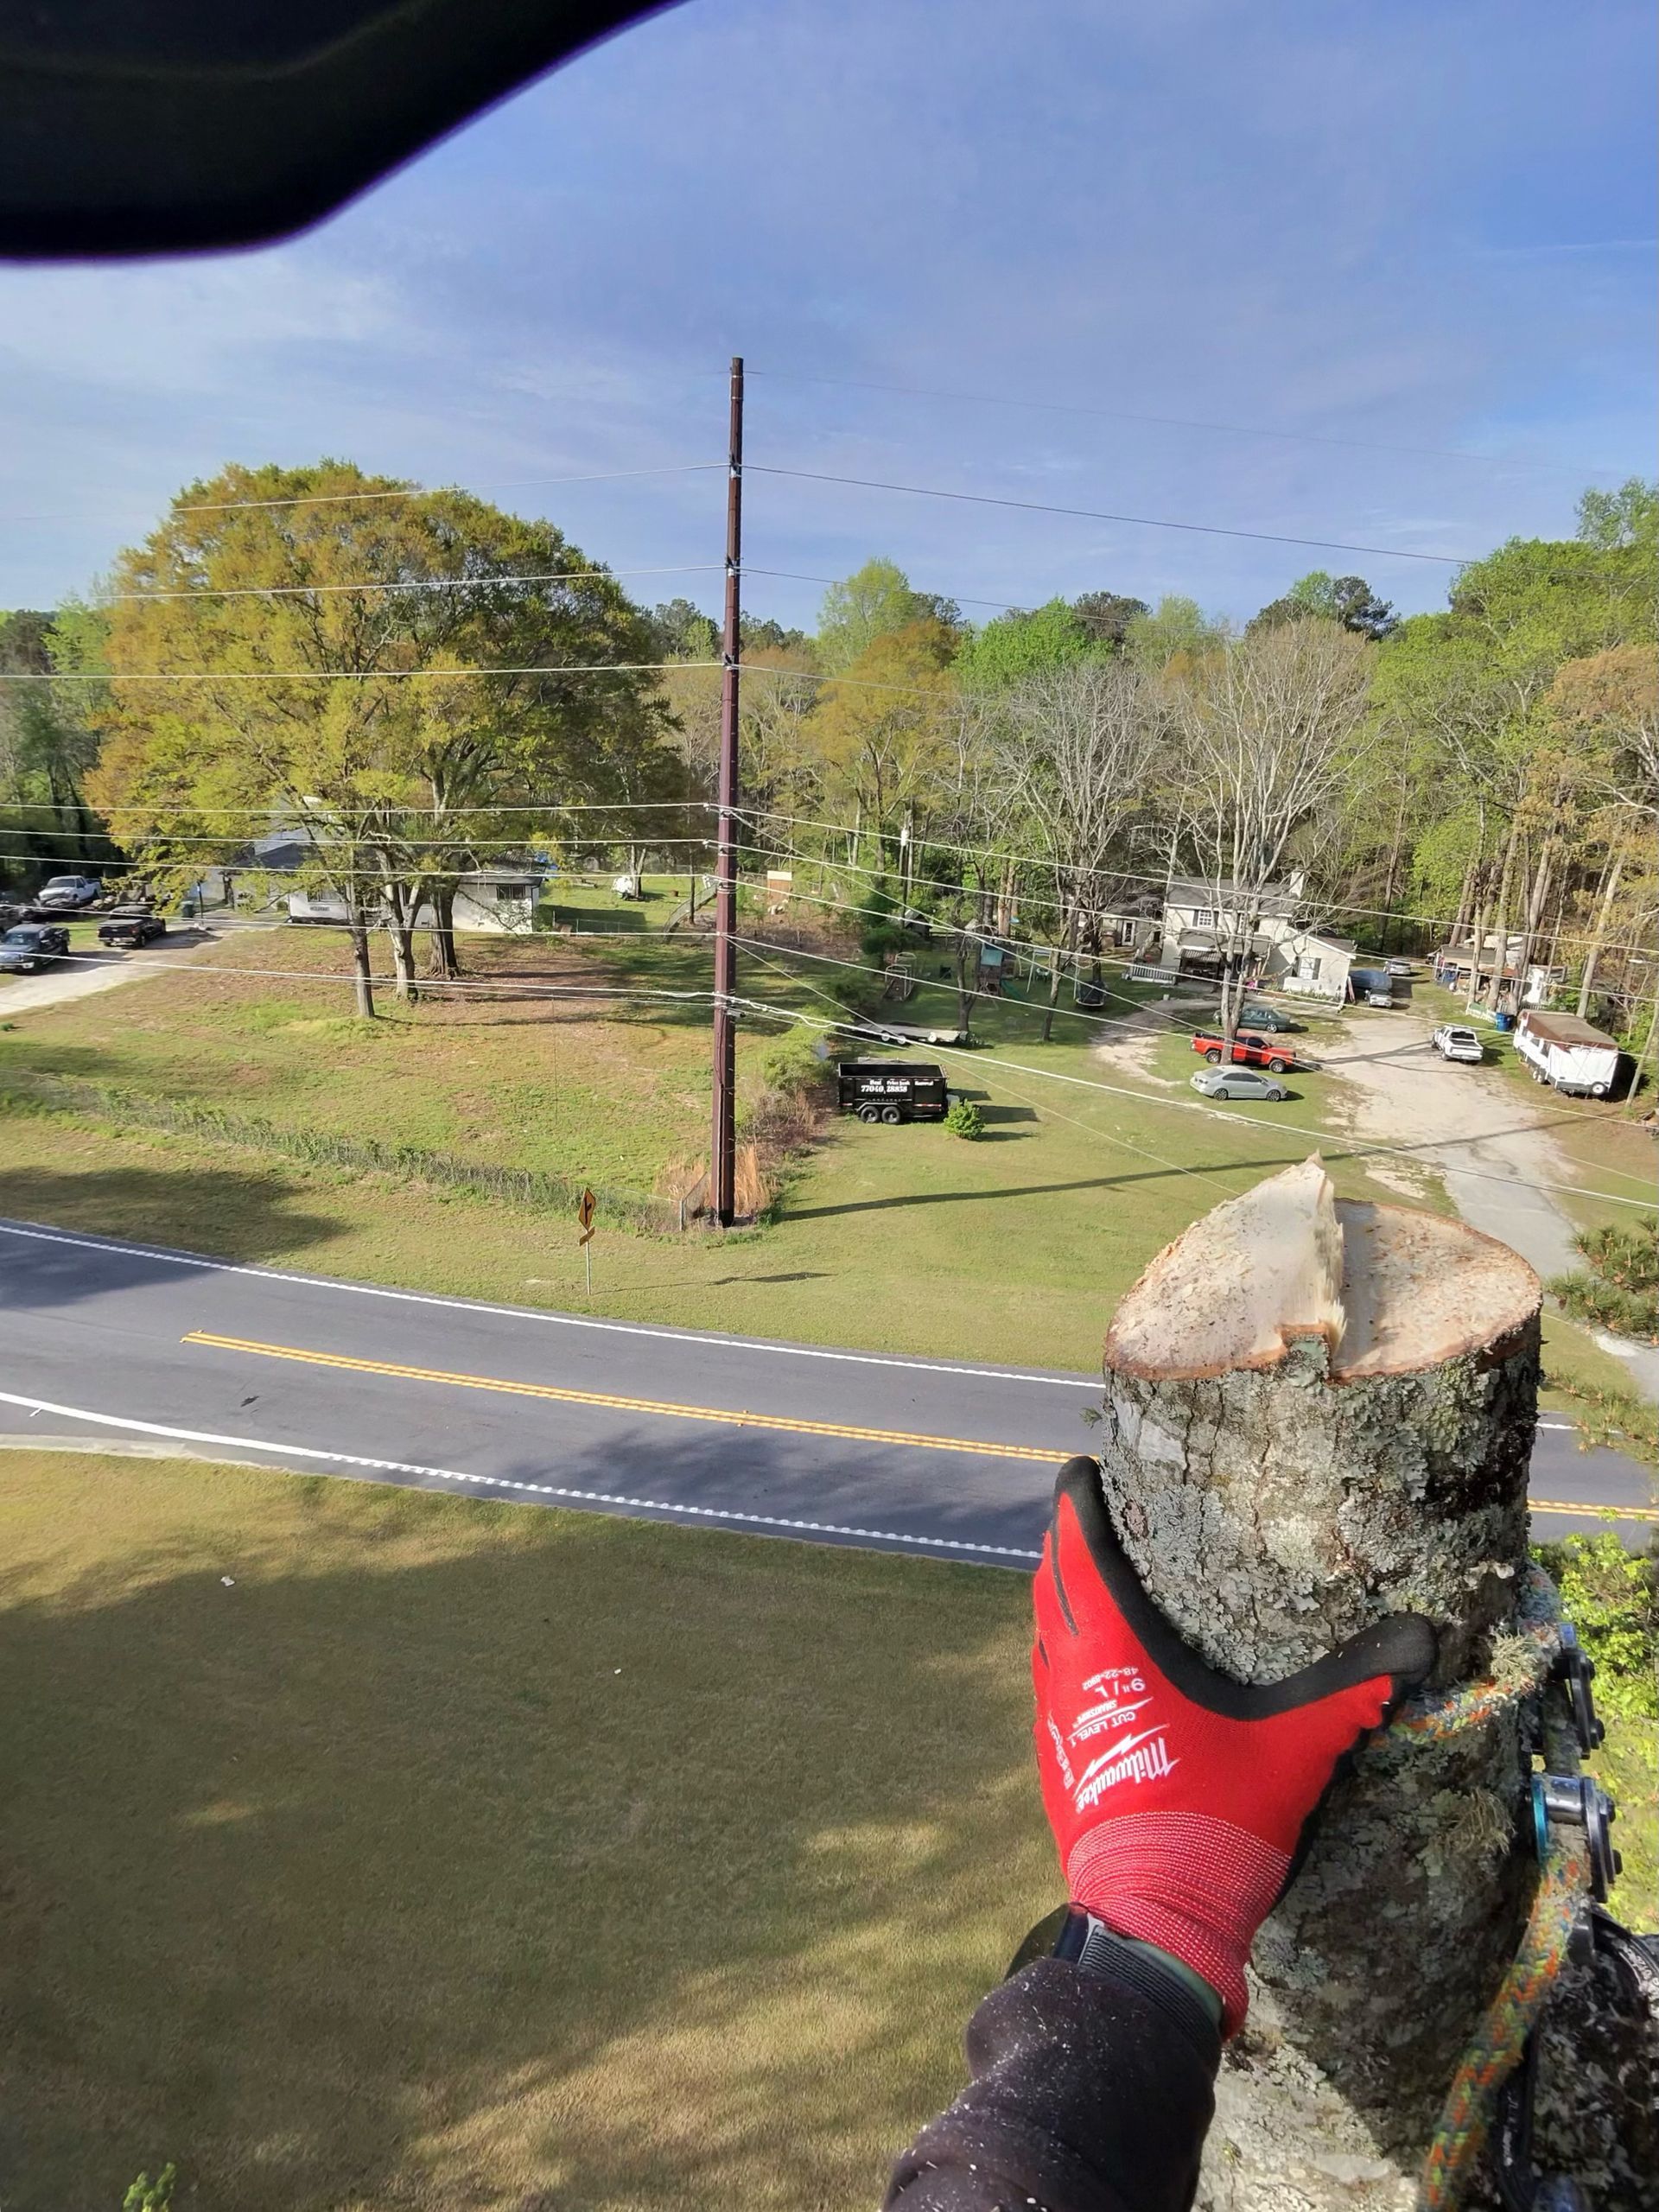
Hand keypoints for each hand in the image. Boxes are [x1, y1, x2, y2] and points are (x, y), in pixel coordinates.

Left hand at [1032, 1457, 1434, 2033]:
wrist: (1152, 1921)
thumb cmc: (1218, 1819)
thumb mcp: (1295, 1749)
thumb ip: (1354, 1691)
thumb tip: (1425, 1638)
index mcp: (1115, 1649)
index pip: (1081, 1552)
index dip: (1075, 1504)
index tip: (1076, 1467)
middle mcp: (1070, 1671)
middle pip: (1051, 1583)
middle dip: (1065, 1543)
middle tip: (1083, 1513)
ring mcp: (1053, 1719)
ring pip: (1042, 1633)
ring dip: (1056, 1597)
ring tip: (1081, 1578)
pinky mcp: (1053, 1761)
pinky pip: (1045, 1682)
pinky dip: (1057, 1652)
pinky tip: (1082, 1666)